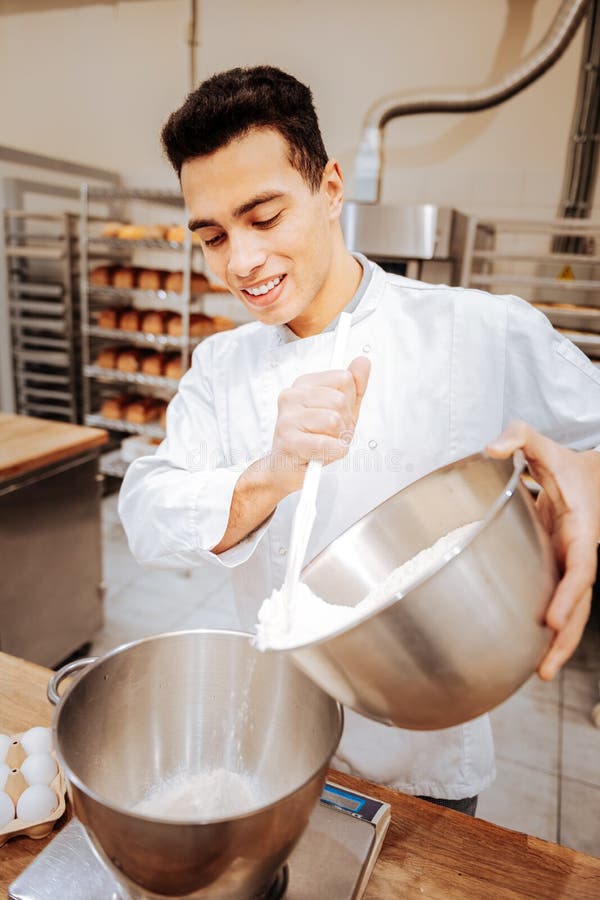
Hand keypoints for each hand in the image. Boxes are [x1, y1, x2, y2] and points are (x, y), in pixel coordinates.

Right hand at [269, 356, 370, 493]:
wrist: (286, 469)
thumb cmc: (314, 439)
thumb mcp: (341, 410)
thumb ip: (354, 386)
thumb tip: (363, 361)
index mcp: (303, 384)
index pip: (344, 378)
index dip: (349, 401)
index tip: (337, 414)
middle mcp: (291, 396)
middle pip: (340, 400)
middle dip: (344, 423)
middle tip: (330, 434)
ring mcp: (287, 418)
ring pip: (333, 420)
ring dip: (338, 439)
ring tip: (325, 444)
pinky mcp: (289, 441)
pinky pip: (327, 444)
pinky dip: (333, 453)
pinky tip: (321, 455)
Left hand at [487, 421, 599, 678]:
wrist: (586, 475)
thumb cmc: (562, 462)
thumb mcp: (540, 442)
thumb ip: (517, 437)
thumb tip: (492, 448)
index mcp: (580, 528)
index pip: (580, 568)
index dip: (568, 595)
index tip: (552, 618)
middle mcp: (578, 553)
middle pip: (579, 604)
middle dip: (566, 637)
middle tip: (546, 668)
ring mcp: (568, 565)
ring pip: (571, 611)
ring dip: (558, 643)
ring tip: (539, 673)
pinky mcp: (556, 570)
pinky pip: (555, 601)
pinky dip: (547, 628)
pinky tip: (527, 650)